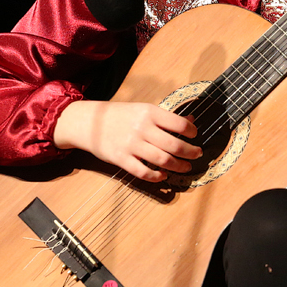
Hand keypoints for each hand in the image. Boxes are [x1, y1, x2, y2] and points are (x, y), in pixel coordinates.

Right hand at [52, 100, 201, 181]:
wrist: (89, 122)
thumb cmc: (120, 115)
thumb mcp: (142, 109)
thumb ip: (166, 117)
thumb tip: (191, 121)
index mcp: (149, 112)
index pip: (179, 124)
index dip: (191, 132)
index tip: (195, 136)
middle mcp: (142, 128)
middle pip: (175, 145)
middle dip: (191, 152)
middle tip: (197, 155)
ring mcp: (131, 145)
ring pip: (163, 160)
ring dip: (179, 166)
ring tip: (186, 167)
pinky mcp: (121, 159)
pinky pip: (143, 172)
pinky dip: (157, 176)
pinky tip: (163, 175)